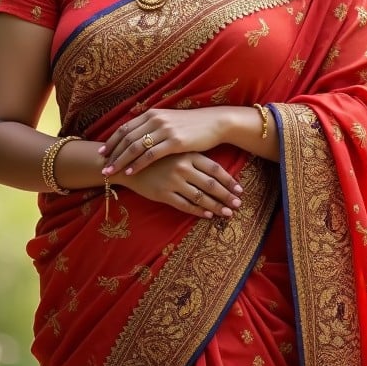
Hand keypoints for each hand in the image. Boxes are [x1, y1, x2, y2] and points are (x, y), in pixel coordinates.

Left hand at [99, 108, 228, 178]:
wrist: (214, 123)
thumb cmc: (192, 125)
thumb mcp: (170, 120)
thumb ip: (153, 125)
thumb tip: (137, 134)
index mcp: (152, 114)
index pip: (125, 128)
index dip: (112, 141)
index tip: (102, 152)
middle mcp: (155, 119)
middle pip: (126, 138)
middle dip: (112, 154)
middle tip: (102, 166)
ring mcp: (165, 130)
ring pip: (135, 147)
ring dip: (121, 161)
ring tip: (111, 172)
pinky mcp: (174, 142)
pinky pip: (150, 155)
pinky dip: (138, 164)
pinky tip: (130, 172)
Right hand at [113, 152, 241, 218]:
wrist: (126, 162)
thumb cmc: (155, 155)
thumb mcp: (175, 150)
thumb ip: (193, 158)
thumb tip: (215, 169)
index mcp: (188, 155)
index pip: (215, 169)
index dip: (228, 181)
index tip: (240, 189)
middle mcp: (183, 167)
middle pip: (210, 184)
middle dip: (226, 196)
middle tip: (239, 204)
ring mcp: (173, 181)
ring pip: (200, 197)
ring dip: (216, 206)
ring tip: (227, 212)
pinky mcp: (163, 194)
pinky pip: (184, 205)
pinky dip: (198, 211)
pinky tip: (208, 215)